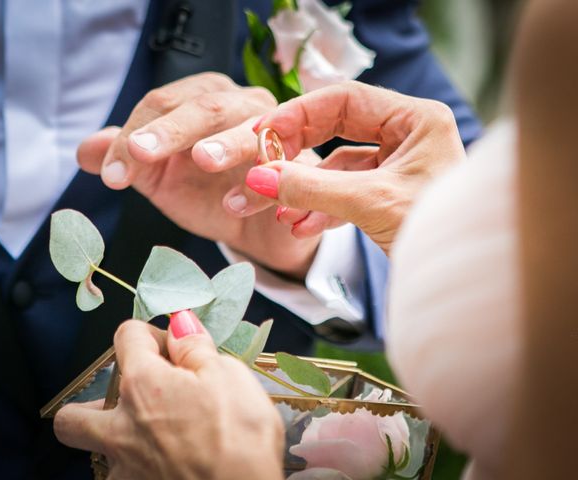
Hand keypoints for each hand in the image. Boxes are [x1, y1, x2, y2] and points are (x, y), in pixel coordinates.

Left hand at [54, 312, 283, 479]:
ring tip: (149, 439)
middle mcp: (121, 426)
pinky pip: (121, 479)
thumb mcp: (229, 375)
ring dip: (113, 441)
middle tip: (133, 401)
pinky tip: (165, 466)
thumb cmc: (241, 438)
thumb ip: (196, 348)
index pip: (127, 336)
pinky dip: (137, 470)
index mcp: (143, 384)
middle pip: (74, 412)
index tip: (177, 346)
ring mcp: (125, 468)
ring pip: (92, 454)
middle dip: (95, 401)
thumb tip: (179, 325)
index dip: (153, 334)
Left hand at [77, 72, 320, 278]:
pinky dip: (259, 188)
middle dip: (170, 130)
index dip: (134, 135)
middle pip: (205, 105)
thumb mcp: (162, 180)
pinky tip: (234, 207)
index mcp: (203, 99)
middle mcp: (242, 105)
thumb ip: (129, 160)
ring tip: (201, 161)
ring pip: (252, 128)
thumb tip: (84, 151)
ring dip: (227, 144)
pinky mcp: (301, 167)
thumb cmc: (209, 195)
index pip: (164, 103)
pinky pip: (282, 172)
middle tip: (141, 154)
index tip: (112, 175)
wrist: (255, 230)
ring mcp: (278, 131)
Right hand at [245, 82, 466, 253]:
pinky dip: (322, 209)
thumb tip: (258, 177)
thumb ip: (310, 188)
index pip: (344, 100)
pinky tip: (302, 227)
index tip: (263, 133)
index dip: (298, 114)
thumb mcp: (369, 203)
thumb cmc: (436, 233)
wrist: (464, 283)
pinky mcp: (389, 196)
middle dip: (297, 155)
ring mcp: (398, 167)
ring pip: (337, 168)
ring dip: (306, 191)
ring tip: (281, 214)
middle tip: (262, 169)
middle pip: (335, 131)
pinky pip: (346, 193)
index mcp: (416, 120)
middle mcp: (409, 137)